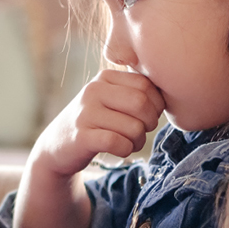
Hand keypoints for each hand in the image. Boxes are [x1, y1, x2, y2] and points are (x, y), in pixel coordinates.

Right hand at [13, 70, 163, 227]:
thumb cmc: (94, 122)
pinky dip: (125, 150)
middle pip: (142, 104)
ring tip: (128, 142)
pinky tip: (119, 150)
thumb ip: (135, 92)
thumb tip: (171, 92)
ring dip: (138, 141)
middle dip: (149, 123)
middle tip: (140, 131)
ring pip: (133, 127)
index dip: (156, 104)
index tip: (147, 116)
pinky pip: (117, 142)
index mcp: (104, 77)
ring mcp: (85, 113)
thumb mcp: (110, 99)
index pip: (146, 85)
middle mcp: (93, 91)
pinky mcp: (81, 136)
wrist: (57, 146)